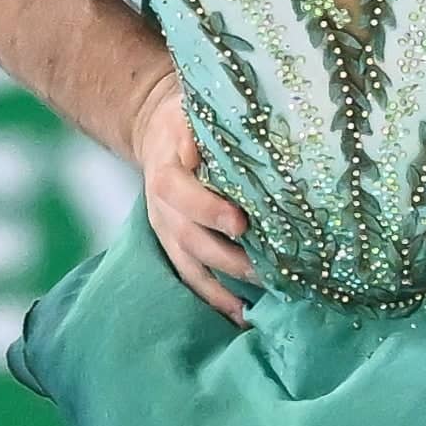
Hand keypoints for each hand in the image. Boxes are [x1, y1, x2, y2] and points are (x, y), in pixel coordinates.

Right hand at [131, 67, 253, 318]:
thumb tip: (199, 147)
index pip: (181, 192)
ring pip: (192, 264)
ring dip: (225, 286)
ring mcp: (168, 231)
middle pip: (191, 238)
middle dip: (228, 256)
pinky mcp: (175, 246)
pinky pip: (192, 278)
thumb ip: (198, 125)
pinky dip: (216, 299)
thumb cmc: (188, 118)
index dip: (209, 209)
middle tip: (265, 270)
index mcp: (166, 170)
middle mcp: (162, 207)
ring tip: (256, 305)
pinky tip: (242, 317)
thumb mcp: (189, 108)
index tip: (241, 222)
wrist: (160, 134)